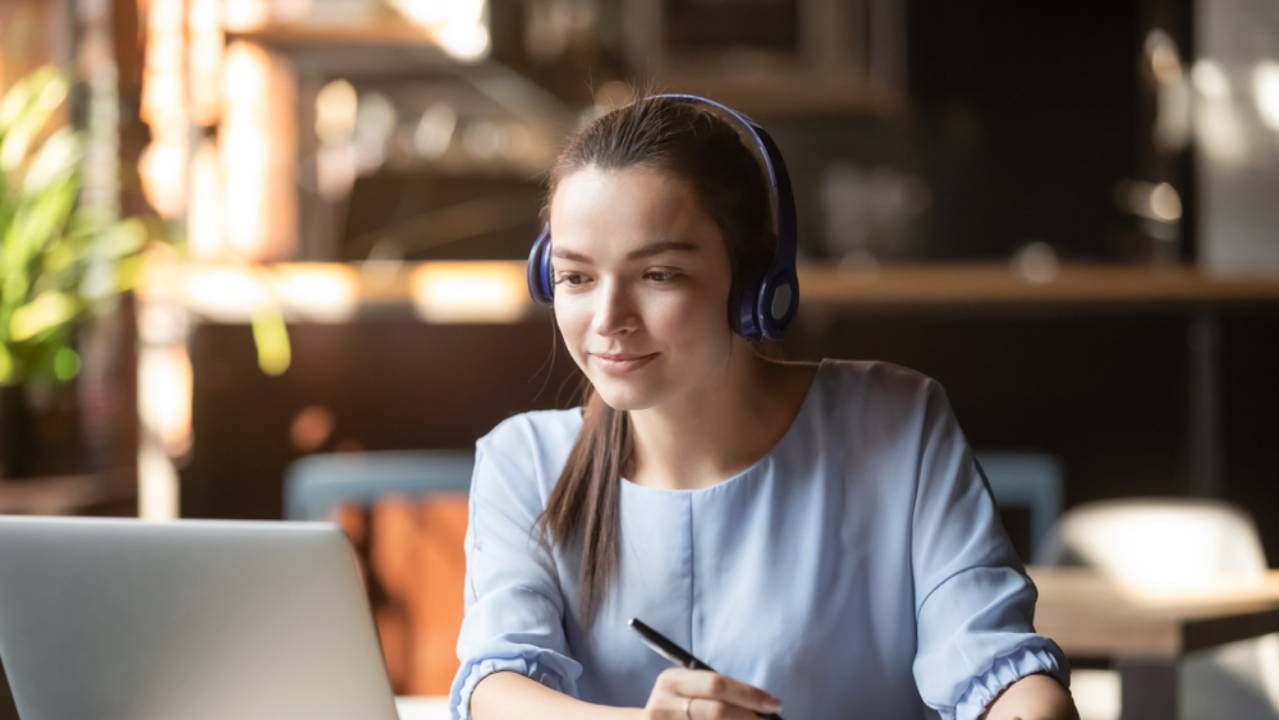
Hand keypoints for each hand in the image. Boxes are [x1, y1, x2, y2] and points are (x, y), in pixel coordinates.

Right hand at [641, 668, 782, 719]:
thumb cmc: (677, 709)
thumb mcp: (686, 692)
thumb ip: (716, 694)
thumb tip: (765, 707)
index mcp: (670, 681)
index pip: (717, 684)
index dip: (750, 694)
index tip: (776, 703)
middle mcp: (661, 706)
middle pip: (717, 711)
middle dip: (750, 718)